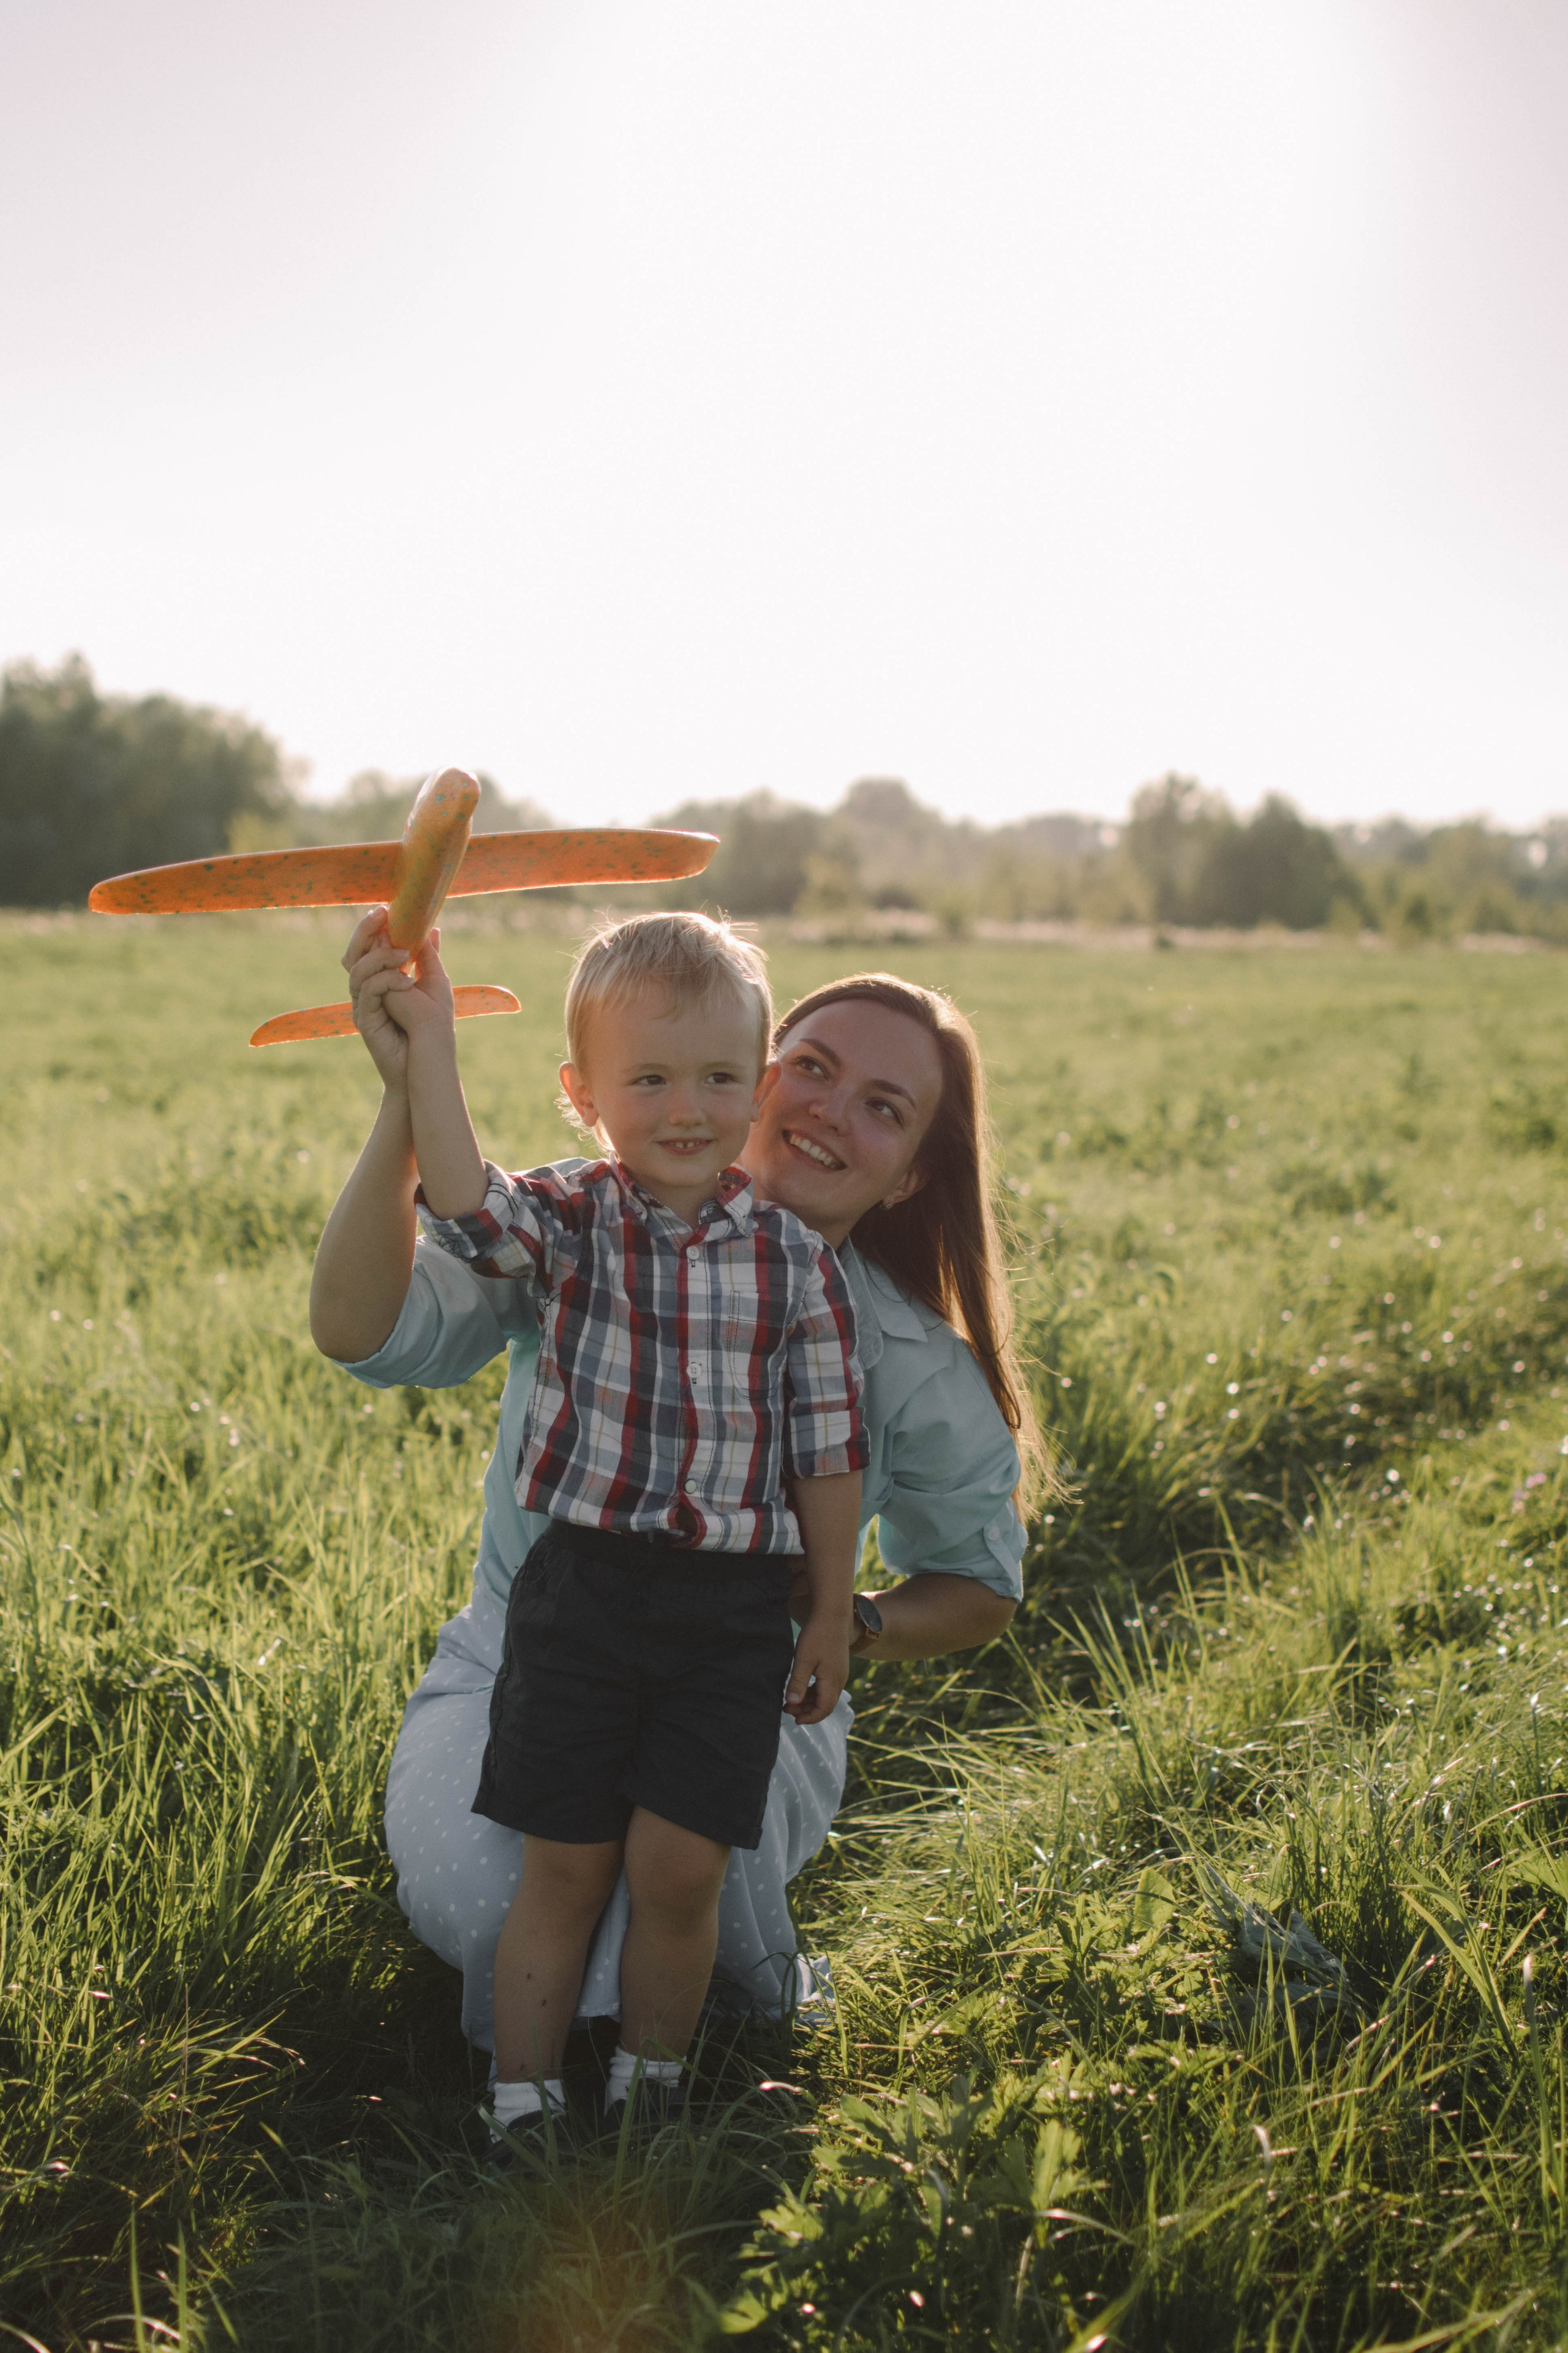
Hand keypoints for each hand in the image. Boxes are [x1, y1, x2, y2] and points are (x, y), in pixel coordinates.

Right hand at [343, 912, 454, 1085]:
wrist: (425, 1064)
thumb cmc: (430, 1028)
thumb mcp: (434, 984)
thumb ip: (428, 956)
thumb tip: (432, 928)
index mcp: (380, 977)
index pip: (368, 946)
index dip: (372, 926)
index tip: (386, 908)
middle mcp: (367, 989)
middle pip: (353, 953)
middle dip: (366, 931)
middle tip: (382, 914)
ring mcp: (362, 1004)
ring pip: (357, 970)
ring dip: (381, 956)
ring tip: (405, 954)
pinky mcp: (364, 1019)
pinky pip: (368, 991)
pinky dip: (387, 981)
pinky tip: (406, 981)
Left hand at [784, 1609, 851, 1725]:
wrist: (832, 1613)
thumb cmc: (817, 1635)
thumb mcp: (803, 1659)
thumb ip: (798, 1683)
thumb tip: (792, 1704)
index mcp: (833, 1681)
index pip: (824, 1709)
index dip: (810, 1718)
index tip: (794, 1719)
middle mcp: (839, 1680)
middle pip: (825, 1704)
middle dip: (807, 1710)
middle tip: (787, 1708)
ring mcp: (839, 1672)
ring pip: (825, 1695)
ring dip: (809, 1700)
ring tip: (791, 1699)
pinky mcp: (836, 1665)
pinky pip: (826, 1685)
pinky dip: (813, 1690)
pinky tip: (801, 1686)